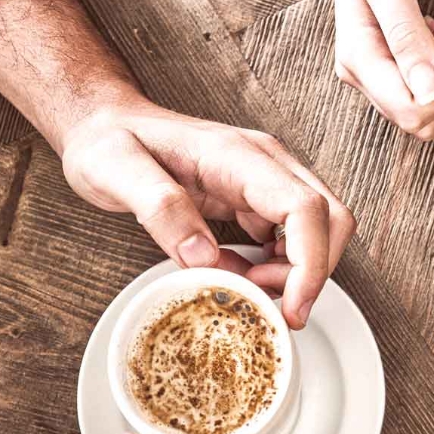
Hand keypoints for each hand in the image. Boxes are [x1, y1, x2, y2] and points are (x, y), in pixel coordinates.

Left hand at [60, 99, 354, 327]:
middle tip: (268, 304)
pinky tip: (241, 275)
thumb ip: (161, 209)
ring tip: (247, 289)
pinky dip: (278, 266)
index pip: (304, 208)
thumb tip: (204, 257)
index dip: (310, 264)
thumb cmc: (108, 142)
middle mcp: (264, 163)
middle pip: (330, 219)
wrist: (103, 124)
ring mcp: (265, 179)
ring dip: (297, 272)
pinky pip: (290, 236)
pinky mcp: (256, 197)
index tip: (291, 309)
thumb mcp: (115, 171)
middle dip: (313, 272)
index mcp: (236, 156)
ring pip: (319, 230)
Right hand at [311, 0, 433, 139]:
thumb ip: (407, 35)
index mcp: (357, 58)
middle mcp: (361, 74)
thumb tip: (427, 90)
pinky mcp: (387, 67)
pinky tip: (431, 33)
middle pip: (417, 119)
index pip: (408, 112)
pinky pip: (424, 91)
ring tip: (433, 28)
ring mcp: (373, 73)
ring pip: (424, 108)